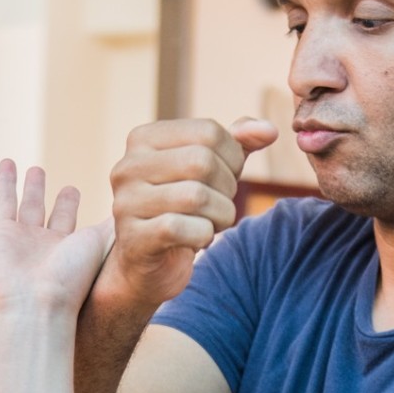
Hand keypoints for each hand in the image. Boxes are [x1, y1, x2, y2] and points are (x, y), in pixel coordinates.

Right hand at [0, 159, 113, 323]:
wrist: (35, 303)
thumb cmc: (73, 279)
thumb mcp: (102, 245)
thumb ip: (115, 225)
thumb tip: (143, 204)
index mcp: (73, 249)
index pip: (80, 223)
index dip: (81, 209)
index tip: (81, 193)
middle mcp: (49, 244)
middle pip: (56, 216)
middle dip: (61, 201)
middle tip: (68, 187)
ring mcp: (23, 238)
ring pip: (28, 206)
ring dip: (31, 188)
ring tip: (35, 170)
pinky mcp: (1, 231)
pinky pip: (3, 201)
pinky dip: (4, 182)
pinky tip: (7, 163)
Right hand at [103, 117, 277, 305]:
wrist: (149, 263)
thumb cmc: (183, 208)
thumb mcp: (212, 169)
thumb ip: (238, 143)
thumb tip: (268, 130)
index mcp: (143, 138)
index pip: (208, 131)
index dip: (233, 158)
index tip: (225, 178)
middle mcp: (127, 166)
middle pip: (202, 161)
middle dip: (226, 188)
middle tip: (219, 204)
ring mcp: (125, 202)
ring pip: (196, 196)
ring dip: (219, 215)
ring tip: (210, 222)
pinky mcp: (133, 237)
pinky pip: (183, 229)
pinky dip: (203, 236)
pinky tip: (196, 240)